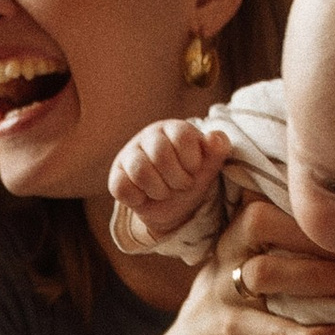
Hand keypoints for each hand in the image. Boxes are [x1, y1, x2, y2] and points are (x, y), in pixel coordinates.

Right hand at [110, 117, 231, 243]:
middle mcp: (149, 136)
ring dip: (159, 190)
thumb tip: (216, 138)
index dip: (191, 161)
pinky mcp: (116, 175)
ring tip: (165, 192)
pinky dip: (138, 198)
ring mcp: (129, 155)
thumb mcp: (209, 166)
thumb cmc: (190, 177)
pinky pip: (122, 187)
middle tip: (181, 185)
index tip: (193, 170)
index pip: (182, 136)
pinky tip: (146, 196)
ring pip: (140, 171)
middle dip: (177, 179)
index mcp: (174, 128)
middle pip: (160, 154)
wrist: (173, 206)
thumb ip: (218, 150)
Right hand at [168, 196, 334, 334]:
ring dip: (317, 277)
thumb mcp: (252, 257)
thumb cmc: (242, 294)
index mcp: (238, 230)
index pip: (265, 199)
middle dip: (314, 235)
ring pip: (264, 273)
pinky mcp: (232, 331)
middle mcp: (228, 253)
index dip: (306, 208)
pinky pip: (273, 332)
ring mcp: (225, 292)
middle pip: (260, 223)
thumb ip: (283, 232)